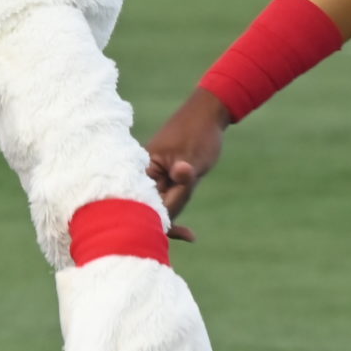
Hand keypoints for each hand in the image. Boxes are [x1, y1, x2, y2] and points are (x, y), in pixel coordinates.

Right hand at [145, 87, 230, 227]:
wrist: (207, 114)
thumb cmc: (198, 133)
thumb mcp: (194, 159)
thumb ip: (184, 177)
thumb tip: (180, 177)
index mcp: (143, 167)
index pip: (147, 201)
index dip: (161, 219)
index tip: (180, 236)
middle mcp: (143, 174)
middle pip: (152, 207)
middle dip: (170, 218)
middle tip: (190, 235)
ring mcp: (154, 177)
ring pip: (162, 206)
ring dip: (176, 212)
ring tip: (191, 223)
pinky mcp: (165, 178)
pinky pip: (168, 200)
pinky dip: (178, 210)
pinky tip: (189, 235)